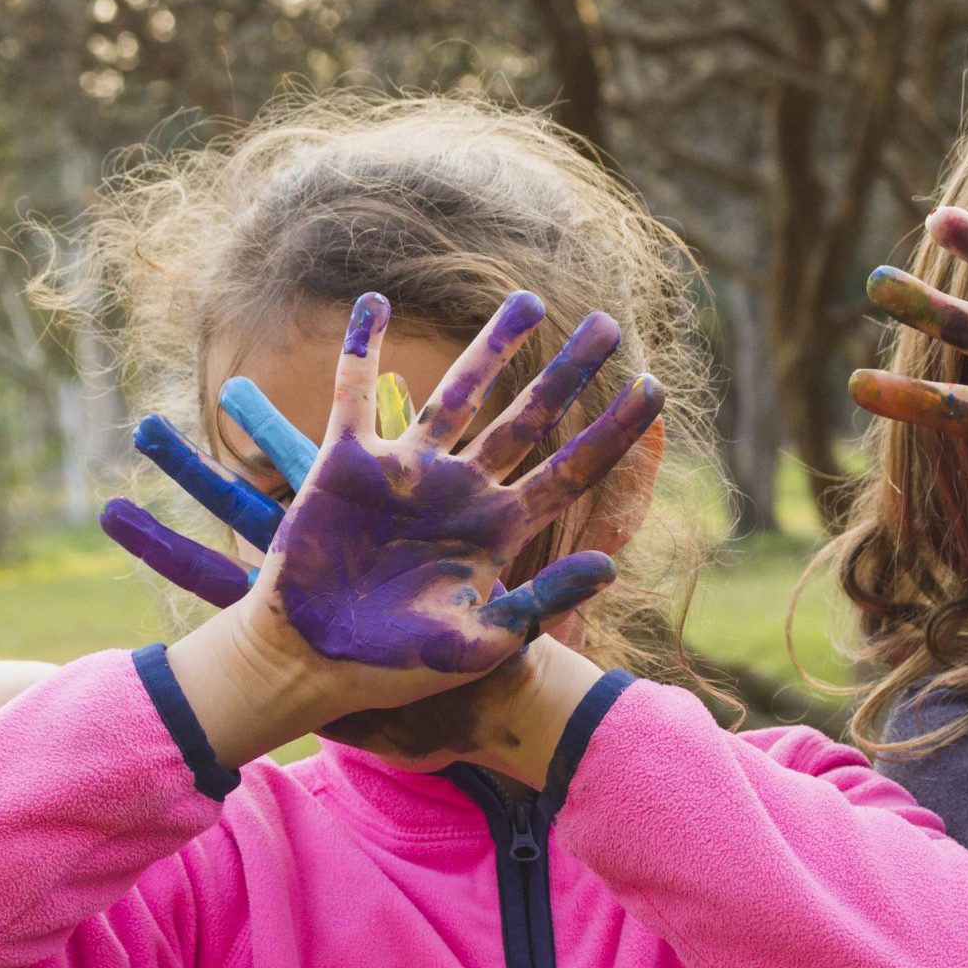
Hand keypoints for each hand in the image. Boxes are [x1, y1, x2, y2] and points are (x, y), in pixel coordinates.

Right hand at [105, 291, 654, 759]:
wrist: (313, 664)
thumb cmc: (398, 667)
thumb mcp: (482, 642)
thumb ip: (543, 600)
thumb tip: (611, 565)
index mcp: (497, 531)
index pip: (570, 469)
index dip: (613, 430)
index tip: (654, 388)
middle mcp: (460, 491)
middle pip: (528, 417)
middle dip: (569, 373)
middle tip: (610, 325)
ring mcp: (405, 472)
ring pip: (458, 392)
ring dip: (493, 346)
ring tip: (530, 300)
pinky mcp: (346, 463)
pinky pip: (355, 392)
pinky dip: (363, 347)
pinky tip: (375, 302)